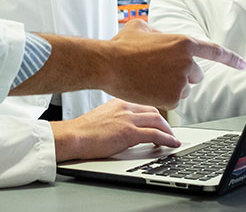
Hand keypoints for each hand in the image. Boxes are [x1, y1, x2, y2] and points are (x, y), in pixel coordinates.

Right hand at [51, 99, 179, 160]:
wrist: (73, 137)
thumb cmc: (83, 131)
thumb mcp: (103, 117)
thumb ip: (117, 118)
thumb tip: (128, 129)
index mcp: (118, 102)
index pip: (144, 104)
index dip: (156, 115)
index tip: (160, 122)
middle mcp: (125, 107)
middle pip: (154, 111)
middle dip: (165, 122)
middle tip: (169, 132)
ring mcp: (127, 119)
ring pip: (158, 121)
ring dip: (168, 131)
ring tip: (172, 139)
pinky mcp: (129, 133)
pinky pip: (155, 134)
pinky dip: (167, 139)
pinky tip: (172, 144)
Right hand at [102, 19, 245, 109]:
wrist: (108, 64)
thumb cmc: (121, 46)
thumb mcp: (141, 27)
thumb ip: (159, 33)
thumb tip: (161, 38)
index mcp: (183, 42)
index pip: (215, 51)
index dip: (231, 58)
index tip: (242, 64)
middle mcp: (187, 62)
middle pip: (196, 75)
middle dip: (182, 74)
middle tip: (159, 71)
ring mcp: (181, 81)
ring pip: (184, 89)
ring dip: (171, 86)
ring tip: (149, 78)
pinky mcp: (172, 98)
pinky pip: (174, 101)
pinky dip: (162, 97)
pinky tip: (147, 89)